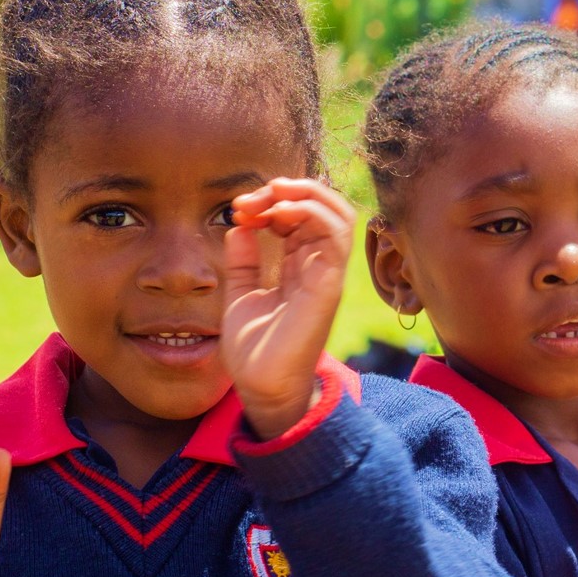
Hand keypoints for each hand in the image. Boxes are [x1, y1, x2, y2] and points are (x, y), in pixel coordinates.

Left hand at [223, 179, 356, 437]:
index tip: (240, 209)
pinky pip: (336, 236)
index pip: (302, 216)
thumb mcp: (241, 293)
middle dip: (289, 189)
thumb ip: (244, 260)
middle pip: (322, 207)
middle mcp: (318, 266)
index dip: (274, 200)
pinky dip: (311, 212)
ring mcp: (327, 274)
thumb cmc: (255, 348)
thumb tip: (238, 226)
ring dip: (305, 193)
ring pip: (338, 213)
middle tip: (253, 197)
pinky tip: (280, 212)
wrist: (261, 387)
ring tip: (273, 194)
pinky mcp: (328, 284)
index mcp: (300, 266)